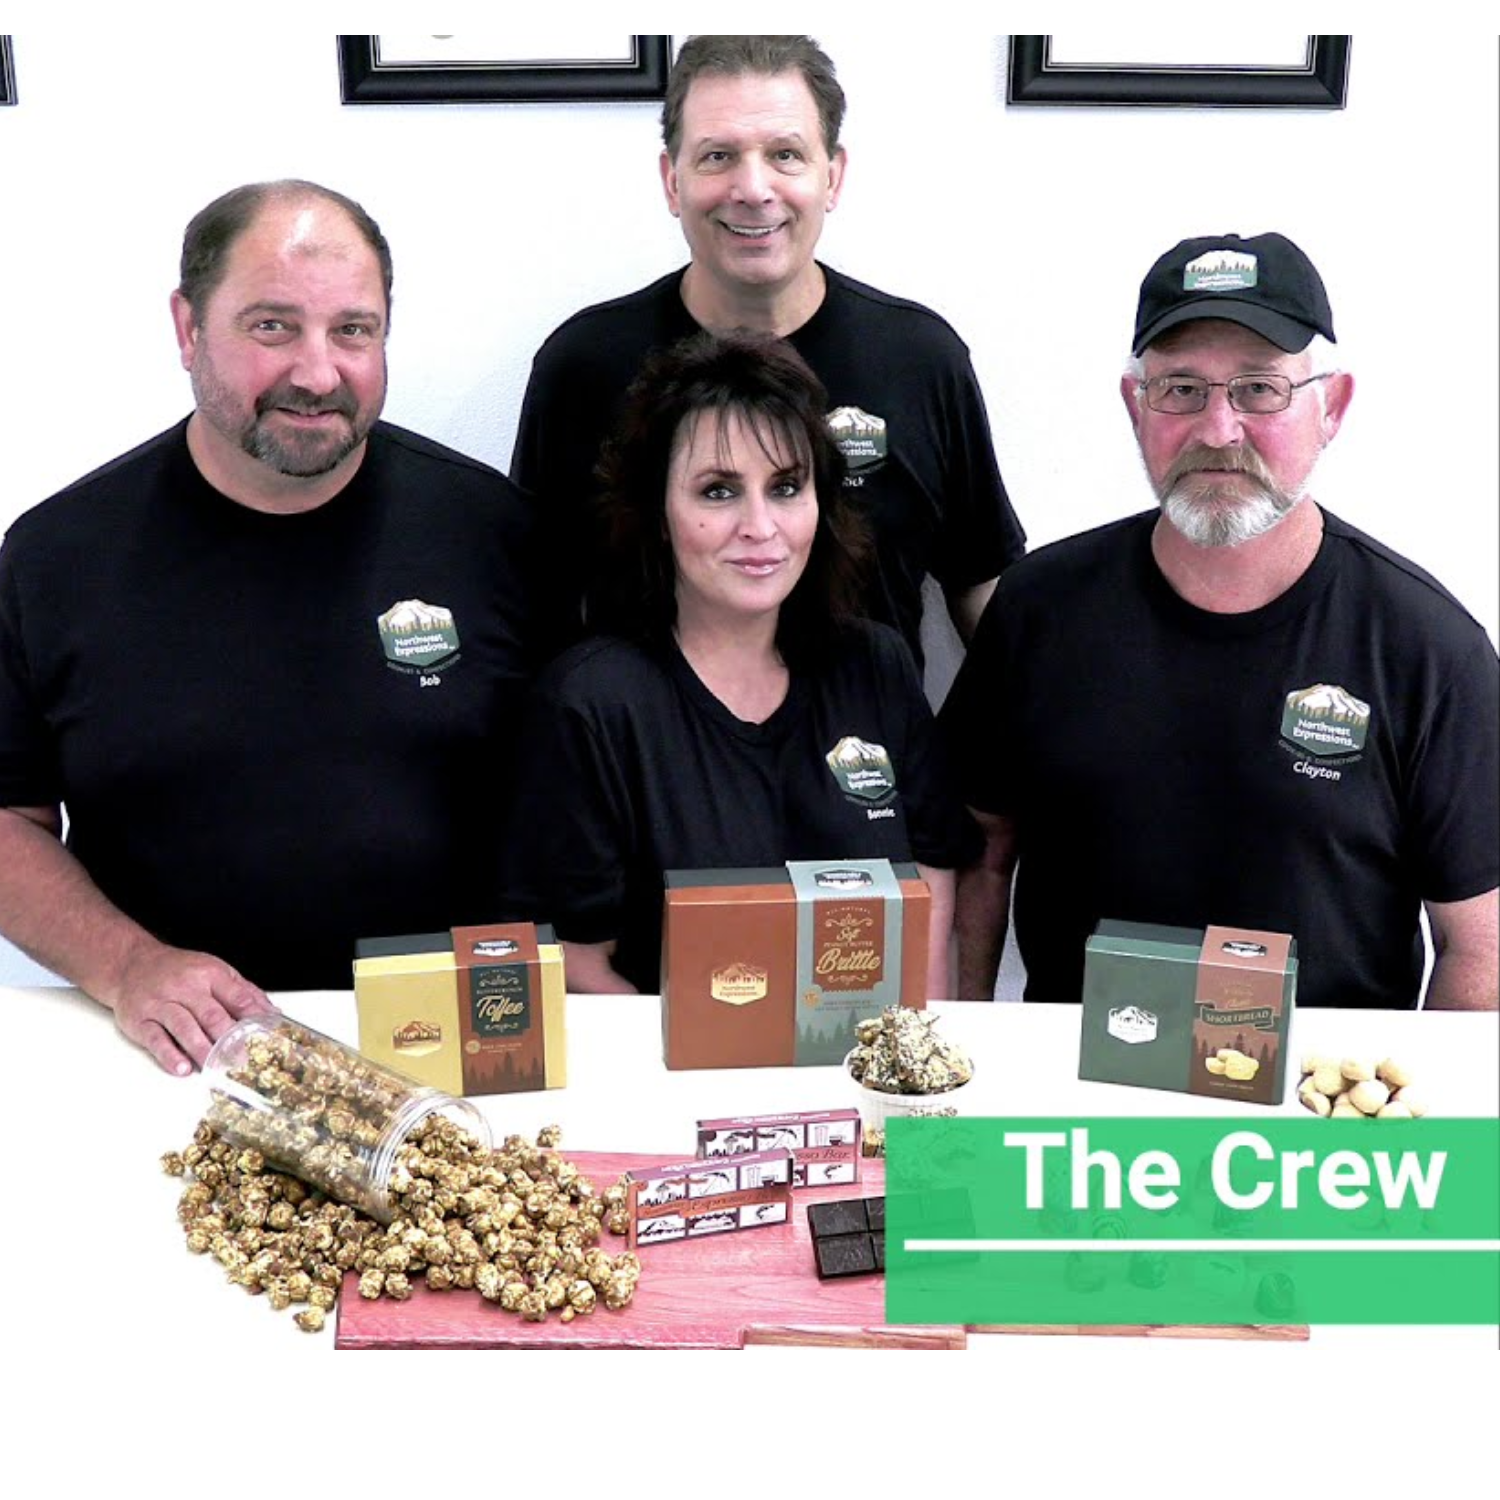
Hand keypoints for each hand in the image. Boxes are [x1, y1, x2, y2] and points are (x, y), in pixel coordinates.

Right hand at [108, 942, 277, 1075]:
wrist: (132, 964)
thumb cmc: (179, 970)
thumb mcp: (215, 971)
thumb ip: (244, 992)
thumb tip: (271, 1014)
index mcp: (209, 975)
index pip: (237, 997)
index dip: (253, 1018)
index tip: (265, 1036)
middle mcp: (185, 988)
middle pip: (212, 1015)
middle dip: (229, 1039)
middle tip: (243, 1058)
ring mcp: (161, 1004)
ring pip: (185, 1028)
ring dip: (201, 1049)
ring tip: (215, 1066)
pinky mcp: (140, 1020)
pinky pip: (156, 1039)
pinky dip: (170, 1055)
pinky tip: (182, 1068)